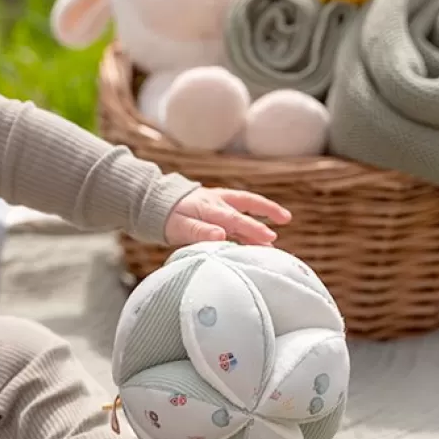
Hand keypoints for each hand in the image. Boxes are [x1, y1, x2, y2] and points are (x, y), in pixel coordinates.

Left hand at [165, 187, 290, 246]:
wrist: (154, 203)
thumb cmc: (167, 218)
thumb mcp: (179, 227)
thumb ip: (200, 232)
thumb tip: (221, 235)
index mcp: (208, 208)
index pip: (235, 220)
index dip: (253, 229)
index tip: (269, 238)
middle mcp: (217, 201)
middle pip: (245, 206)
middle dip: (265, 214)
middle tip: (283, 222)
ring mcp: (218, 200)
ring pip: (245, 204)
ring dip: (263, 212)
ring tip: (282, 221)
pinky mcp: (217, 203)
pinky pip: (238, 208)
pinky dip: (251, 217)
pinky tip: (258, 231)